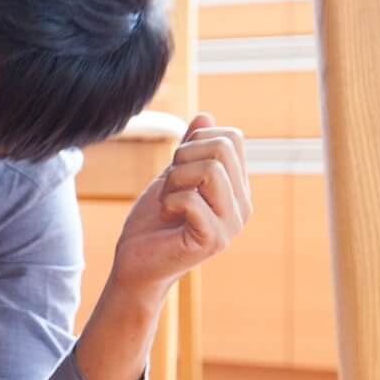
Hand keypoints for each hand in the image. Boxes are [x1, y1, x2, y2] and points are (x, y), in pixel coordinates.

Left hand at [110, 113, 251, 294]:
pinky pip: (191, 199)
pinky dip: (169, 202)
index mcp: (236, 186)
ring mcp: (232, 223)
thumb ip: (190, 148)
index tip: (178, 168)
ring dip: (174, 181)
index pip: (232, 137)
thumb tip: (206, 115)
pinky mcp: (215, 240)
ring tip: (169, 203)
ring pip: (210, 170)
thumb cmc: (153, 222)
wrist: (137, 263)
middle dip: (182, 159)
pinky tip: (168, 218)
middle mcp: (242, 204)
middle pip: (221, 148)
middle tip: (170, 187)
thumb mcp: (171, 176)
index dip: (194, 141)